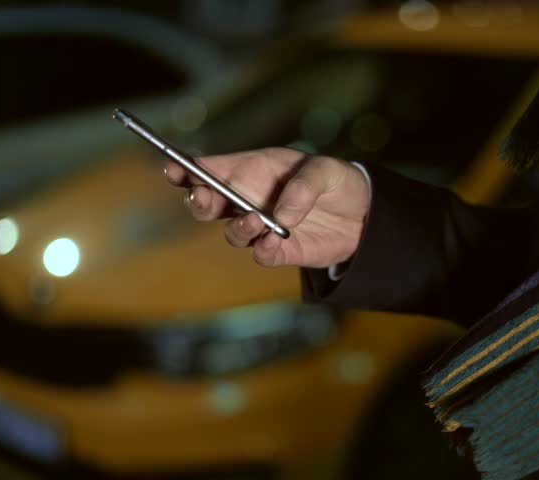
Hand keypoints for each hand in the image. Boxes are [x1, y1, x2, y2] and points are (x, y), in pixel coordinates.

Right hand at [164, 147, 369, 267]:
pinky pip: (260, 254)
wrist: (364, 216)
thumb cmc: (338, 181)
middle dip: (198, 201)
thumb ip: (303, 186)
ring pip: (230, 233)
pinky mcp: (278, 251)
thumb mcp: (327, 171)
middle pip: (206, 203)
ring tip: (257, 220)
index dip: (186, 169)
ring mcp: (260, 227)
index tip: (174, 169)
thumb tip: (280, 215)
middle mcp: (248, 199)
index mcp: (252, 170)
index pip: (210, 169)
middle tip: (205, 198)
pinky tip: (275, 241)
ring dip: (238, 228)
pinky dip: (263, 250)